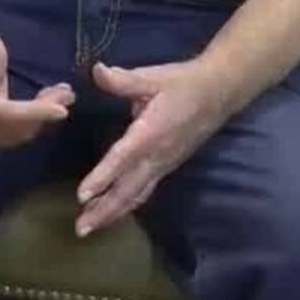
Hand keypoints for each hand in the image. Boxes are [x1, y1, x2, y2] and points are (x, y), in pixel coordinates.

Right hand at [0, 28, 74, 149]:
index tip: (62, 110)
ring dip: (44, 116)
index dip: (33, 114)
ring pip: (20, 133)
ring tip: (64, 94)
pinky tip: (50, 100)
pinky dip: (38, 119)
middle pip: (14, 129)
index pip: (3, 114)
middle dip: (43, 115)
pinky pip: (19, 132)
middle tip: (67, 94)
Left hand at [74, 60, 234, 237]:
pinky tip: (113, 213)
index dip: (103, 177)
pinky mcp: (167, 166)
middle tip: (80, 229)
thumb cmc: (182, 83)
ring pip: (136, 195)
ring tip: (90, 227)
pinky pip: (144, 191)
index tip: (82, 195)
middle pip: (128, 189)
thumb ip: (123, 79)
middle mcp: (157, 155)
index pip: (123, 158)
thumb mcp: (152, 77)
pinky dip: (127, 205)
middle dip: (104, 210)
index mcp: (151, 132)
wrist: (219, 93)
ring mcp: (164, 164)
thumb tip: (96, 71)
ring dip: (113, 212)